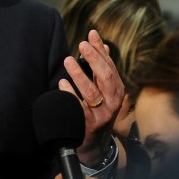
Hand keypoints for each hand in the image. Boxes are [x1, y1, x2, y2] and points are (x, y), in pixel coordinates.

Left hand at [60, 30, 124, 166]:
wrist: (96, 145)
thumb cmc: (99, 111)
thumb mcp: (104, 90)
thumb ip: (102, 68)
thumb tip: (103, 44)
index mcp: (116, 90)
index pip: (110, 66)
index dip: (101, 50)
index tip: (91, 34)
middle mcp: (112, 102)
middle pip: (105, 77)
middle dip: (93, 58)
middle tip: (81, 44)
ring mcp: (101, 114)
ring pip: (91, 92)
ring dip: (79, 74)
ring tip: (67, 60)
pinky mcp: (88, 125)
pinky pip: (79, 108)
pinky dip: (70, 94)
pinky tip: (62, 83)